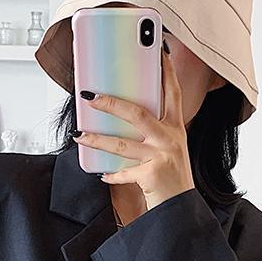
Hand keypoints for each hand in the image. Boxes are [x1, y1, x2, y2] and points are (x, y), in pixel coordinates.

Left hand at [77, 47, 193, 209]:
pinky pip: (123, 172)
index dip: (166, 71)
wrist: (181, 208)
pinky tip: (101, 173)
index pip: (172, 92)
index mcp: (175, 128)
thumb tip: (121, 114)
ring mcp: (162, 157)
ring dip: (97, 139)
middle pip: (138, 114)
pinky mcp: (152, 175)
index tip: (159, 52)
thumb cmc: (171, 176)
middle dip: (111, 103)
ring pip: (122, 144)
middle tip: (90, 96)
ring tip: (80, 135)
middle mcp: (171, 139)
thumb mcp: (168, 148)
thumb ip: (151, 131)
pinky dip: (111, 173)